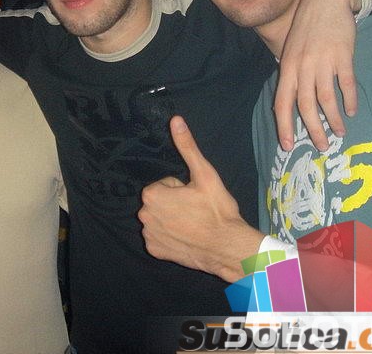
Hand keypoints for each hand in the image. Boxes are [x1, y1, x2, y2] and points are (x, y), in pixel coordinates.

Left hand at [139, 116, 262, 281]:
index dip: (181, 189)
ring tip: (193, 224)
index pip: (164, 184)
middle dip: (174, 203)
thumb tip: (175, 120)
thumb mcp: (204, 174)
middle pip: (160, 201)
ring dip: (172, 219)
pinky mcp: (154, 251)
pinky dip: (170, 238)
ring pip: (159, 218)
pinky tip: (186, 238)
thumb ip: (187, 146)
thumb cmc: (217, 210)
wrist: (227, 247)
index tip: (195, 197)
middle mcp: (143, 215)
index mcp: (152, 194)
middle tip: (196, 210)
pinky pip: (159, 238)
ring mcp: (148, 235)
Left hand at [274, 0, 358, 150]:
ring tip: (340, 133)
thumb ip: (291, 75)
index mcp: (287, 68)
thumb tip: (290, 101)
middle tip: (321, 146)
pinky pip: (346, 84)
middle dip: (313, 130)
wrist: (323, 1)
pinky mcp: (342, 56)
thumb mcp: (291, 51)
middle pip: (305, 106)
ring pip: (326, 99)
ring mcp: (322, 62)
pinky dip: (349, 100)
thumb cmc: (306, 29)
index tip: (288, 145)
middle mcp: (302, 67)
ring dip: (333, 119)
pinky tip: (352, 111)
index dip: (284, 126)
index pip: (282, 103)